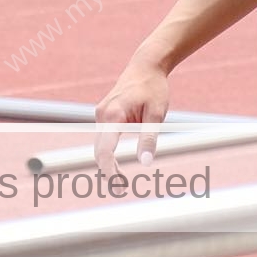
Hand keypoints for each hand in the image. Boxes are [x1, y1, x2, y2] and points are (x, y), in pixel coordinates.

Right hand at [94, 55, 171, 177]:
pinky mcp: (103, 115)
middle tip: (121, 190)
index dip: (109, 170)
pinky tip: (116, 166)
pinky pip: (103, 138)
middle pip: (100, 151)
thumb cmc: (154, 88)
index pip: (105, 149)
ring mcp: (100, 114)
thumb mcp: (157, 113)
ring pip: (100, 145)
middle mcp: (102, 114)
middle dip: (108, 171)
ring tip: (120, 183)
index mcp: (114, 114)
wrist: (146, 66)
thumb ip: (149, 138)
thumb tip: (145, 163)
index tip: (117, 185)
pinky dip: (108, 152)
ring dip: (108, 163)